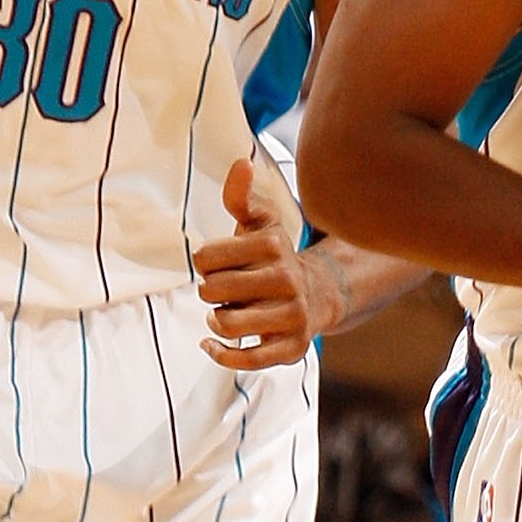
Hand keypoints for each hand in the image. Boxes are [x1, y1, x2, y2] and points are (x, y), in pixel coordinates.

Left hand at [192, 156, 319, 367]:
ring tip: (224, 313)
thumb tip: (241, 162)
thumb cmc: (274, 258)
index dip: (205, 263)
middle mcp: (286, 279)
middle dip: (210, 292)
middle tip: (224, 290)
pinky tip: (210, 342)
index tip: (218, 264)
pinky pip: (248, 359)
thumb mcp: (259, 223)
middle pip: (212, 291)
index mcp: (273, 245)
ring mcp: (292, 315)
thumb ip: (241, 195)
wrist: (316, 295)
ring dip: (216, 320)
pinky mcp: (293, 346)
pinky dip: (221, 353)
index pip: (206, 258)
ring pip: (228, 324)